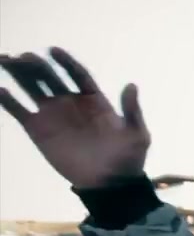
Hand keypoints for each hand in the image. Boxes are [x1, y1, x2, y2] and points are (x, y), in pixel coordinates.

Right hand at [0, 48, 149, 189]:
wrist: (109, 185)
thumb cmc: (127, 159)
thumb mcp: (137, 135)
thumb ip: (132, 111)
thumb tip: (132, 85)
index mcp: (94, 100)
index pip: (77, 74)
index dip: (65, 62)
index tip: (52, 50)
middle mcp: (71, 103)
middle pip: (49, 76)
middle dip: (35, 64)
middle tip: (22, 56)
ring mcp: (53, 115)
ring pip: (31, 88)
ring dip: (18, 74)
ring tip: (4, 60)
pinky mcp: (38, 131)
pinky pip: (19, 111)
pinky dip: (8, 101)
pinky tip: (0, 90)